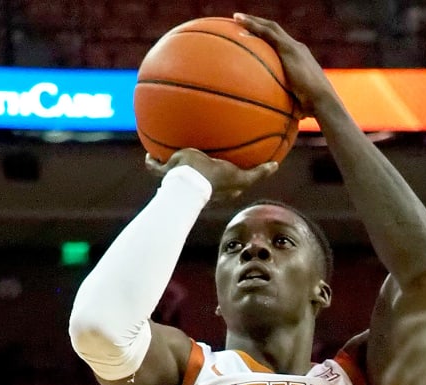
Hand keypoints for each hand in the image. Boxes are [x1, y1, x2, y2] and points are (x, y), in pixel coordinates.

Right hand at [146, 149, 277, 201]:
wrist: (190, 182)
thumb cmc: (214, 180)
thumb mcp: (240, 178)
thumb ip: (259, 173)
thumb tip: (276, 166)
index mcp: (217, 188)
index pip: (226, 185)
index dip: (230, 179)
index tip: (230, 170)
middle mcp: (199, 186)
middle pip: (202, 179)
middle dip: (202, 171)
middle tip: (205, 160)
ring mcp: (180, 180)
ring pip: (175, 174)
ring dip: (174, 167)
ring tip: (174, 156)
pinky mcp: (166, 175)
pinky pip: (156, 168)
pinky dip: (152, 162)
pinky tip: (149, 155)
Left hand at [234, 13, 336, 117]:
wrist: (322, 101)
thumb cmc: (312, 109)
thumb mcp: (298, 105)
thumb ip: (288, 106)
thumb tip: (277, 118)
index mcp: (300, 60)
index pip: (282, 44)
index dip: (269, 39)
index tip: (257, 37)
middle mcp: (298, 49)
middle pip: (275, 31)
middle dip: (259, 25)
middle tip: (242, 22)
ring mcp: (293, 47)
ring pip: (270, 27)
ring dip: (253, 21)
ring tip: (236, 18)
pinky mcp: (289, 49)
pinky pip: (267, 33)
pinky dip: (253, 26)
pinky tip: (238, 23)